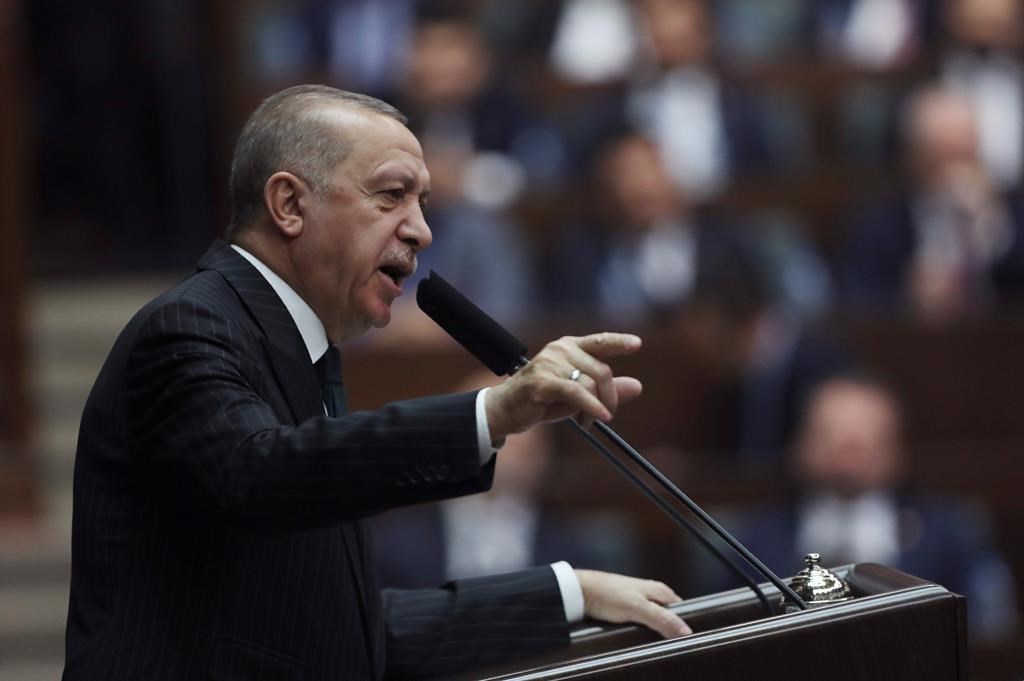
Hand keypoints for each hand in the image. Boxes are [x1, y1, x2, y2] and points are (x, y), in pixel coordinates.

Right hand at [484, 333, 642, 441]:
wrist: (505, 409)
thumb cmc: (542, 400)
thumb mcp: (578, 394)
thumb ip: (605, 389)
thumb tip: (637, 386)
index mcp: (569, 347)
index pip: (599, 341)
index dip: (619, 342)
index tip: (636, 344)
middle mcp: (560, 350)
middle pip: (601, 371)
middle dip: (609, 398)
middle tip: (604, 416)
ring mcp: (549, 363)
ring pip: (590, 384)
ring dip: (595, 409)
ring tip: (586, 422)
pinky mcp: (542, 381)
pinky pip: (576, 393)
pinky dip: (591, 407)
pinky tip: (599, 418)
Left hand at [576, 569, 690, 637]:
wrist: (580, 591)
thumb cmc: (606, 594)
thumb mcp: (638, 608)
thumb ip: (662, 619)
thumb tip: (685, 630)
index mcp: (660, 590)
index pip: (683, 610)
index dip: (683, 625)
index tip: (681, 639)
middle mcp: (652, 593)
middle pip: (669, 616)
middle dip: (668, 629)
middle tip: (663, 642)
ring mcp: (639, 600)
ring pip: (655, 620)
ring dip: (654, 631)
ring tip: (648, 639)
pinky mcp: (628, 608)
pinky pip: (642, 622)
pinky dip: (641, 629)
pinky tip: (636, 634)